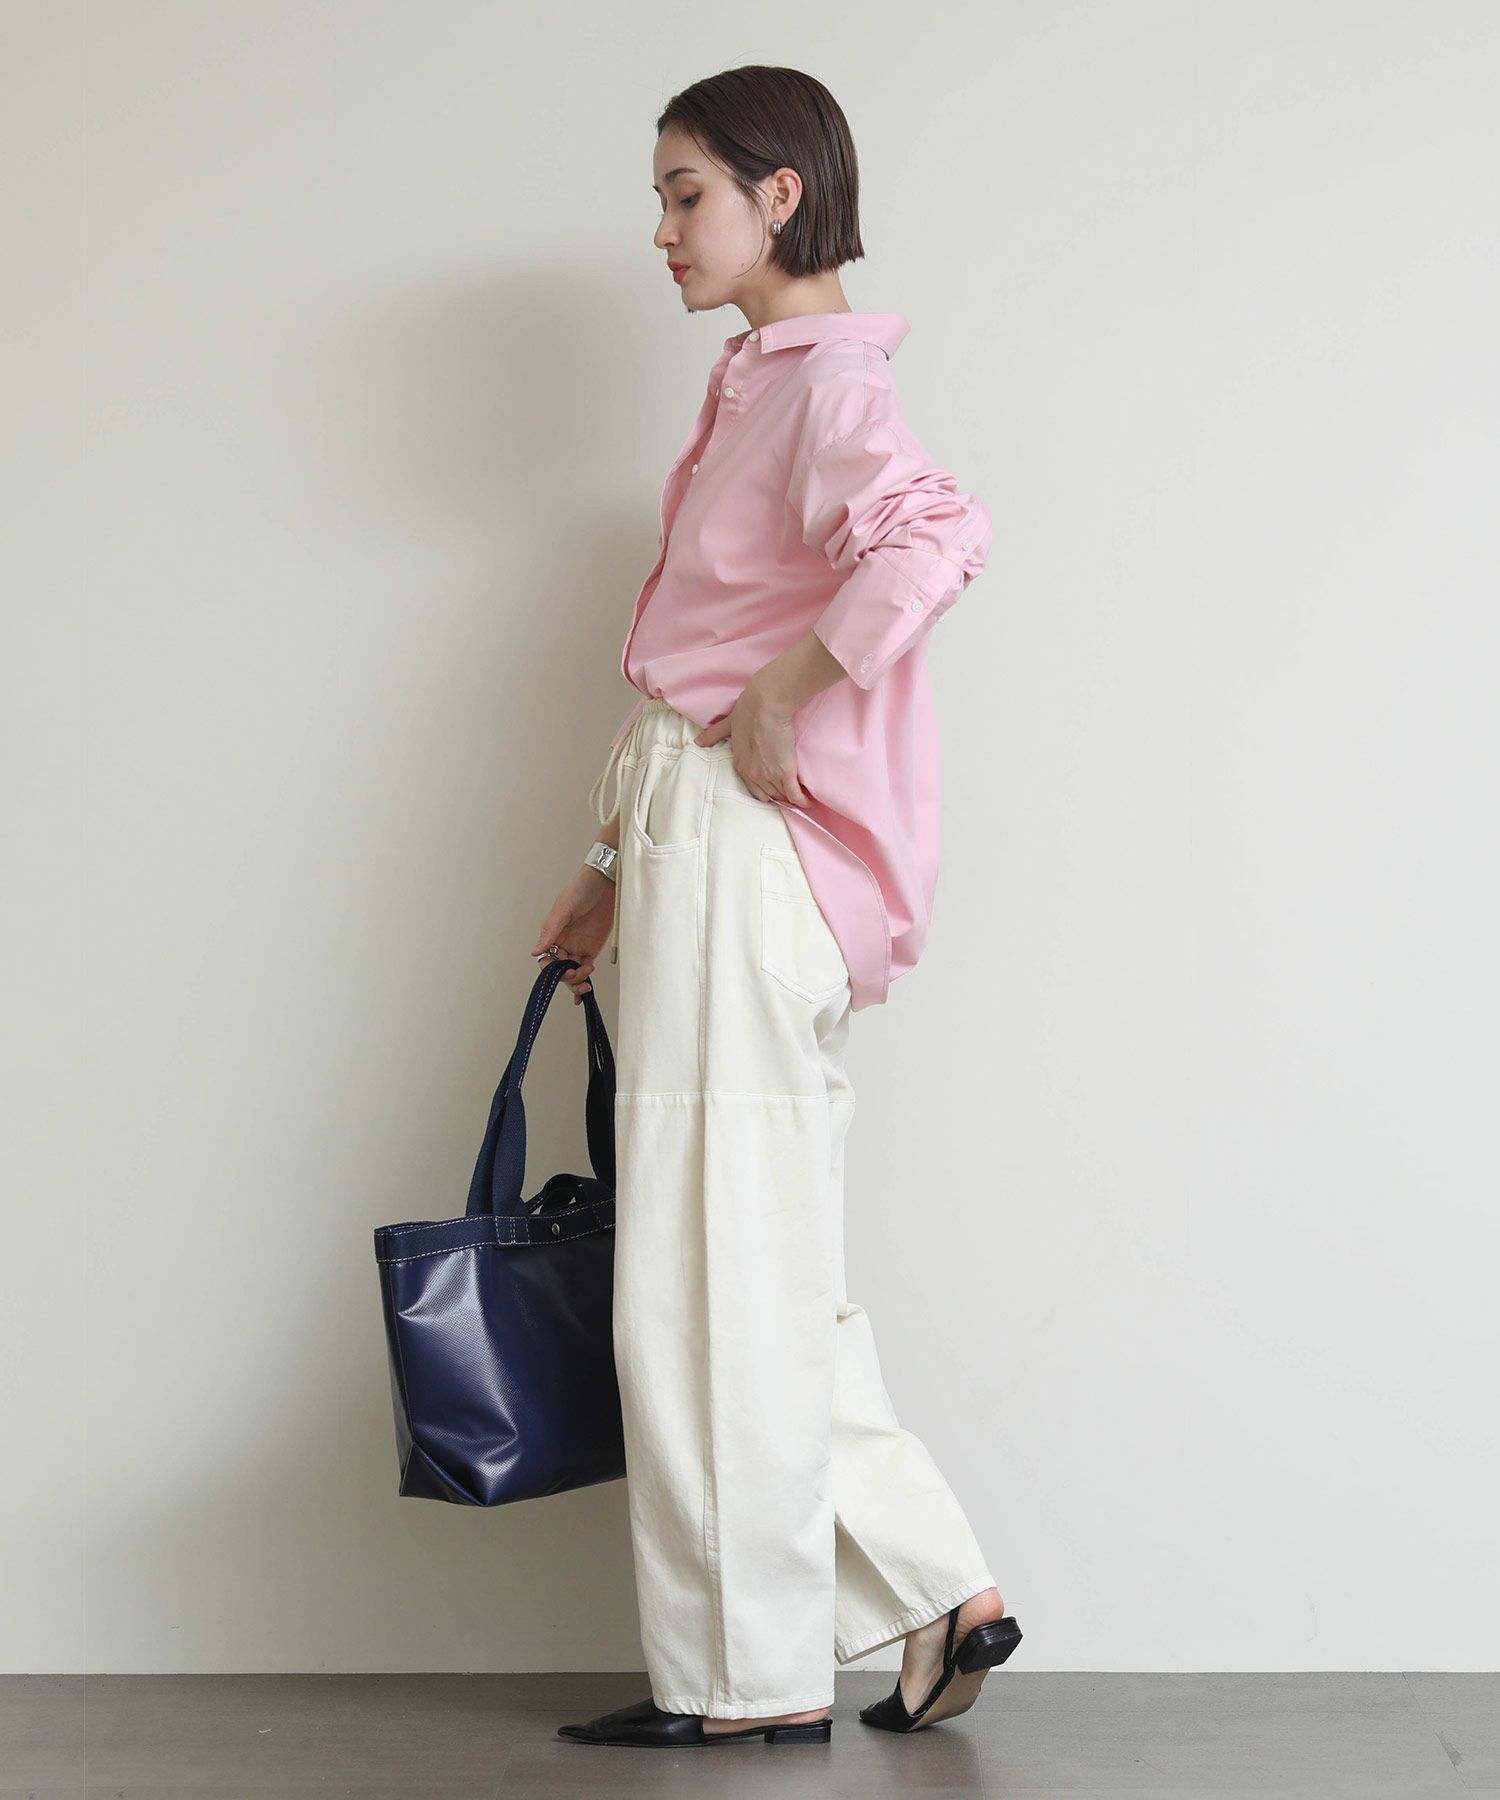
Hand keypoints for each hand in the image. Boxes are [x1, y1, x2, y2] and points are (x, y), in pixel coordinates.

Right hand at [531, 867, 615, 1004]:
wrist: (605, 883)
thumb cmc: (580, 889)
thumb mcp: (563, 910)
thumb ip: (550, 932)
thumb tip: (535, 951)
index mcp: (552, 934)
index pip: (546, 959)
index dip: (551, 969)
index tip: (560, 969)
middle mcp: (564, 943)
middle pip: (559, 970)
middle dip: (566, 977)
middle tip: (576, 973)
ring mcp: (578, 947)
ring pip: (573, 972)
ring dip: (577, 981)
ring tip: (585, 980)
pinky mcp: (593, 948)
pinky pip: (587, 968)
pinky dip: (585, 979)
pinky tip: (586, 988)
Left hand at [693, 679, 806, 805]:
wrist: (765, 705)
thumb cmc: (748, 711)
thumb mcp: (728, 725)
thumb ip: (714, 735)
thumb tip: (698, 742)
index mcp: (740, 764)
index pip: (752, 787)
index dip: (763, 787)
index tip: (772, 785)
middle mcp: (752, 774)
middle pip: (766, 795)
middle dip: (775, 794)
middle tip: (786, 790)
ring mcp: (769, 775)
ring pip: (780, 796)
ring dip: (789, 796)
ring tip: (799, 795)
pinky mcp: (785, 772)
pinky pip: (794, 795)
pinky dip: (801, 799)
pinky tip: (806, 801)